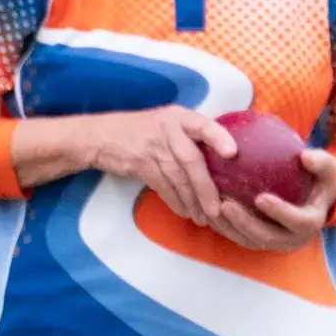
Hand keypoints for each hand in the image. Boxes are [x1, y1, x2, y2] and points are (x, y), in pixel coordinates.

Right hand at [83, 106, 236, 226]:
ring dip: (192, 202)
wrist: (102, 135)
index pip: (203, 124)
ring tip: (204, 218)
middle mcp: (168, 130)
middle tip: (217, 210)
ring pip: (177, 179)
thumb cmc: (147, 130)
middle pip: (191, 161)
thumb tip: (229, 154)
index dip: (218, 137)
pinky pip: (162, 187)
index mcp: (179, 117)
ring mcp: (153, 148)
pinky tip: (185, 212)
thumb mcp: (170, 121)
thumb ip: (194, 133)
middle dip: (206, 188)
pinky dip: (175, 202)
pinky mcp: (140, 165)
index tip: (233, 153)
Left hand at [209, 148, 335, 251]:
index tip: (260, 197)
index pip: (297, 221)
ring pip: (248, 240)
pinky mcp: (258, 242)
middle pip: (266, 237)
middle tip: (226, 205)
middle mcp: (292, 239)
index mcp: (310, 223)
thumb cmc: (317, 181)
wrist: (311, 201)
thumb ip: (320, 162)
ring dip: (229, 227)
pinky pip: (238, 237)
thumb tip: (305, 156)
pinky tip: (209, 209)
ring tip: (212, 207)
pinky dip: (224, 226)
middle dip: (245, 223)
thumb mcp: (326, 169)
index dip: (279, 212)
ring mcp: (274, 243)